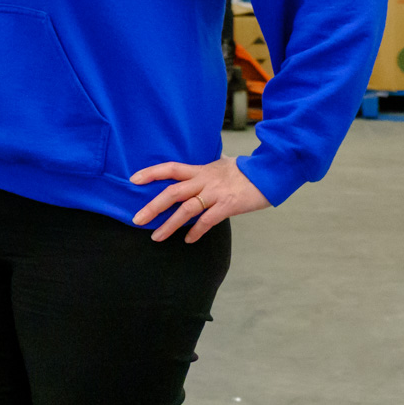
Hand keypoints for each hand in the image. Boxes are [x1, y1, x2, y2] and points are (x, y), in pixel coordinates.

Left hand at [129, 156, 270, 243]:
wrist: (269, 172)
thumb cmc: (245, 170)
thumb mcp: (221, 164)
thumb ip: (206, 170)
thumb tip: (195, 172)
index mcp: (200, 169)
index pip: (170, 168)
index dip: (151, 173)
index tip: (133, 180)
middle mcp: (204, 180)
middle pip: (172, 192)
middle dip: (153, 207)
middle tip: (137, 219)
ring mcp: (216, 193)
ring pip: (186, 210)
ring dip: (170, 225)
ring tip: (156, 237)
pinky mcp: (228, 206)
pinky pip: (208, 221)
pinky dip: (196, 231)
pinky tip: (188, 240)